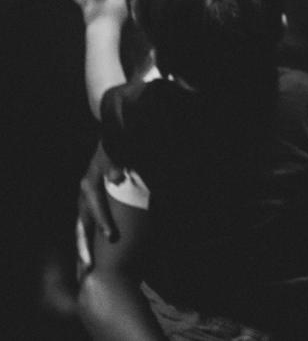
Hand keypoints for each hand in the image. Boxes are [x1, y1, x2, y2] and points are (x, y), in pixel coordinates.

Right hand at [76, 144, 121, 274]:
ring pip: (81, 231)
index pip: (96, 208)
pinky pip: (87, 228)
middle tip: (88, 268)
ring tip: (83, 272)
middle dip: (84, 248)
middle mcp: (83, 197)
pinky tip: (89, 259)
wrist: (112, 143)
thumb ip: (115, 163)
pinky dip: (88, 243)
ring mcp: (84, 203)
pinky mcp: (89, 207)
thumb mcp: (115, 153)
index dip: (104, 222)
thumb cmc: (115, 150)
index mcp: (89, 186)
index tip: (112, 238)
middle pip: (82, 226)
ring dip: (82, 250)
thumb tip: (118, 176)